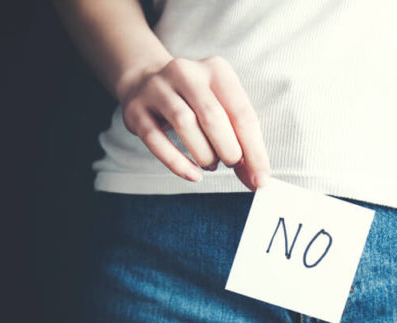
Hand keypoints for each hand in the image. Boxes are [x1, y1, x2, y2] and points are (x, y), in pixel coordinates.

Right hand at [117, 56, 269, 191]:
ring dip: (204, 153)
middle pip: (212, 116)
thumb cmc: (195, 102)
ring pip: (184, 124)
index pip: (242, 113)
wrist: (145, 80)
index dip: (254, 150)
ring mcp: (157, 89)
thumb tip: (256, 178)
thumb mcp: (222, 110)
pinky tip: (193, 174)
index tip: (260, 179)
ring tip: (212, 164)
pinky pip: (156, 140)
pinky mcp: (136, 109)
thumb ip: (241, 142)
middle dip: (228, 149)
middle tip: (231, 164)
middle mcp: (186, 73)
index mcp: (217, 70)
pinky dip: (178, 163)